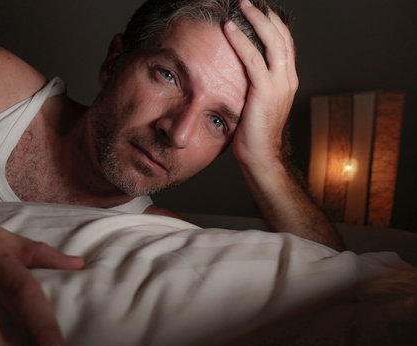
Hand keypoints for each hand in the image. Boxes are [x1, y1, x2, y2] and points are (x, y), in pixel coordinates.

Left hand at [224, 0, 298, 168]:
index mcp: (288, 81)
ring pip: (272, 41)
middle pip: (282, 36)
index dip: (273, 24)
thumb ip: (256, 85)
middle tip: (248, 1)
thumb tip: (241, 73)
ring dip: (255, 19)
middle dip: (266, 15)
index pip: (285, 44)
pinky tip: (229, 28)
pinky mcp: (264, 92)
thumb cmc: (255, 133)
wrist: (261, 157)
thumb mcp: (259, 104)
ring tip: (241, 4)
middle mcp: (288, 79)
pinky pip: (252, 59)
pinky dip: (241, 40)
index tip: (259, 10)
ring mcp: (279, 85)